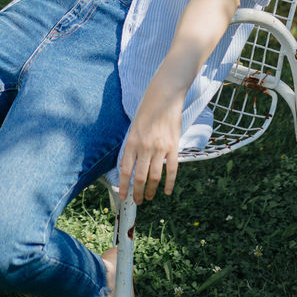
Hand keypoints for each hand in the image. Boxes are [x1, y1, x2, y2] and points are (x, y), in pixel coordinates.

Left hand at [118, 83, 183, 204]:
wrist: (164, 96)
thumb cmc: (146, 110)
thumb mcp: (133, 128)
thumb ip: (131, 147)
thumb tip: (128, 166)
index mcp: (132, 142)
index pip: (125, 170)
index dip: (124, 186)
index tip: (124, 196)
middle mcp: (145, 147)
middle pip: (140, 177)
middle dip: (138, 193)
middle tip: (138, 201)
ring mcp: (160, 147)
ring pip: (155, 176)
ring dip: (151, 190)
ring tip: (149, 197)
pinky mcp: (173, 146)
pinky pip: (172, 169)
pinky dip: (170, 183)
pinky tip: (167, 191)